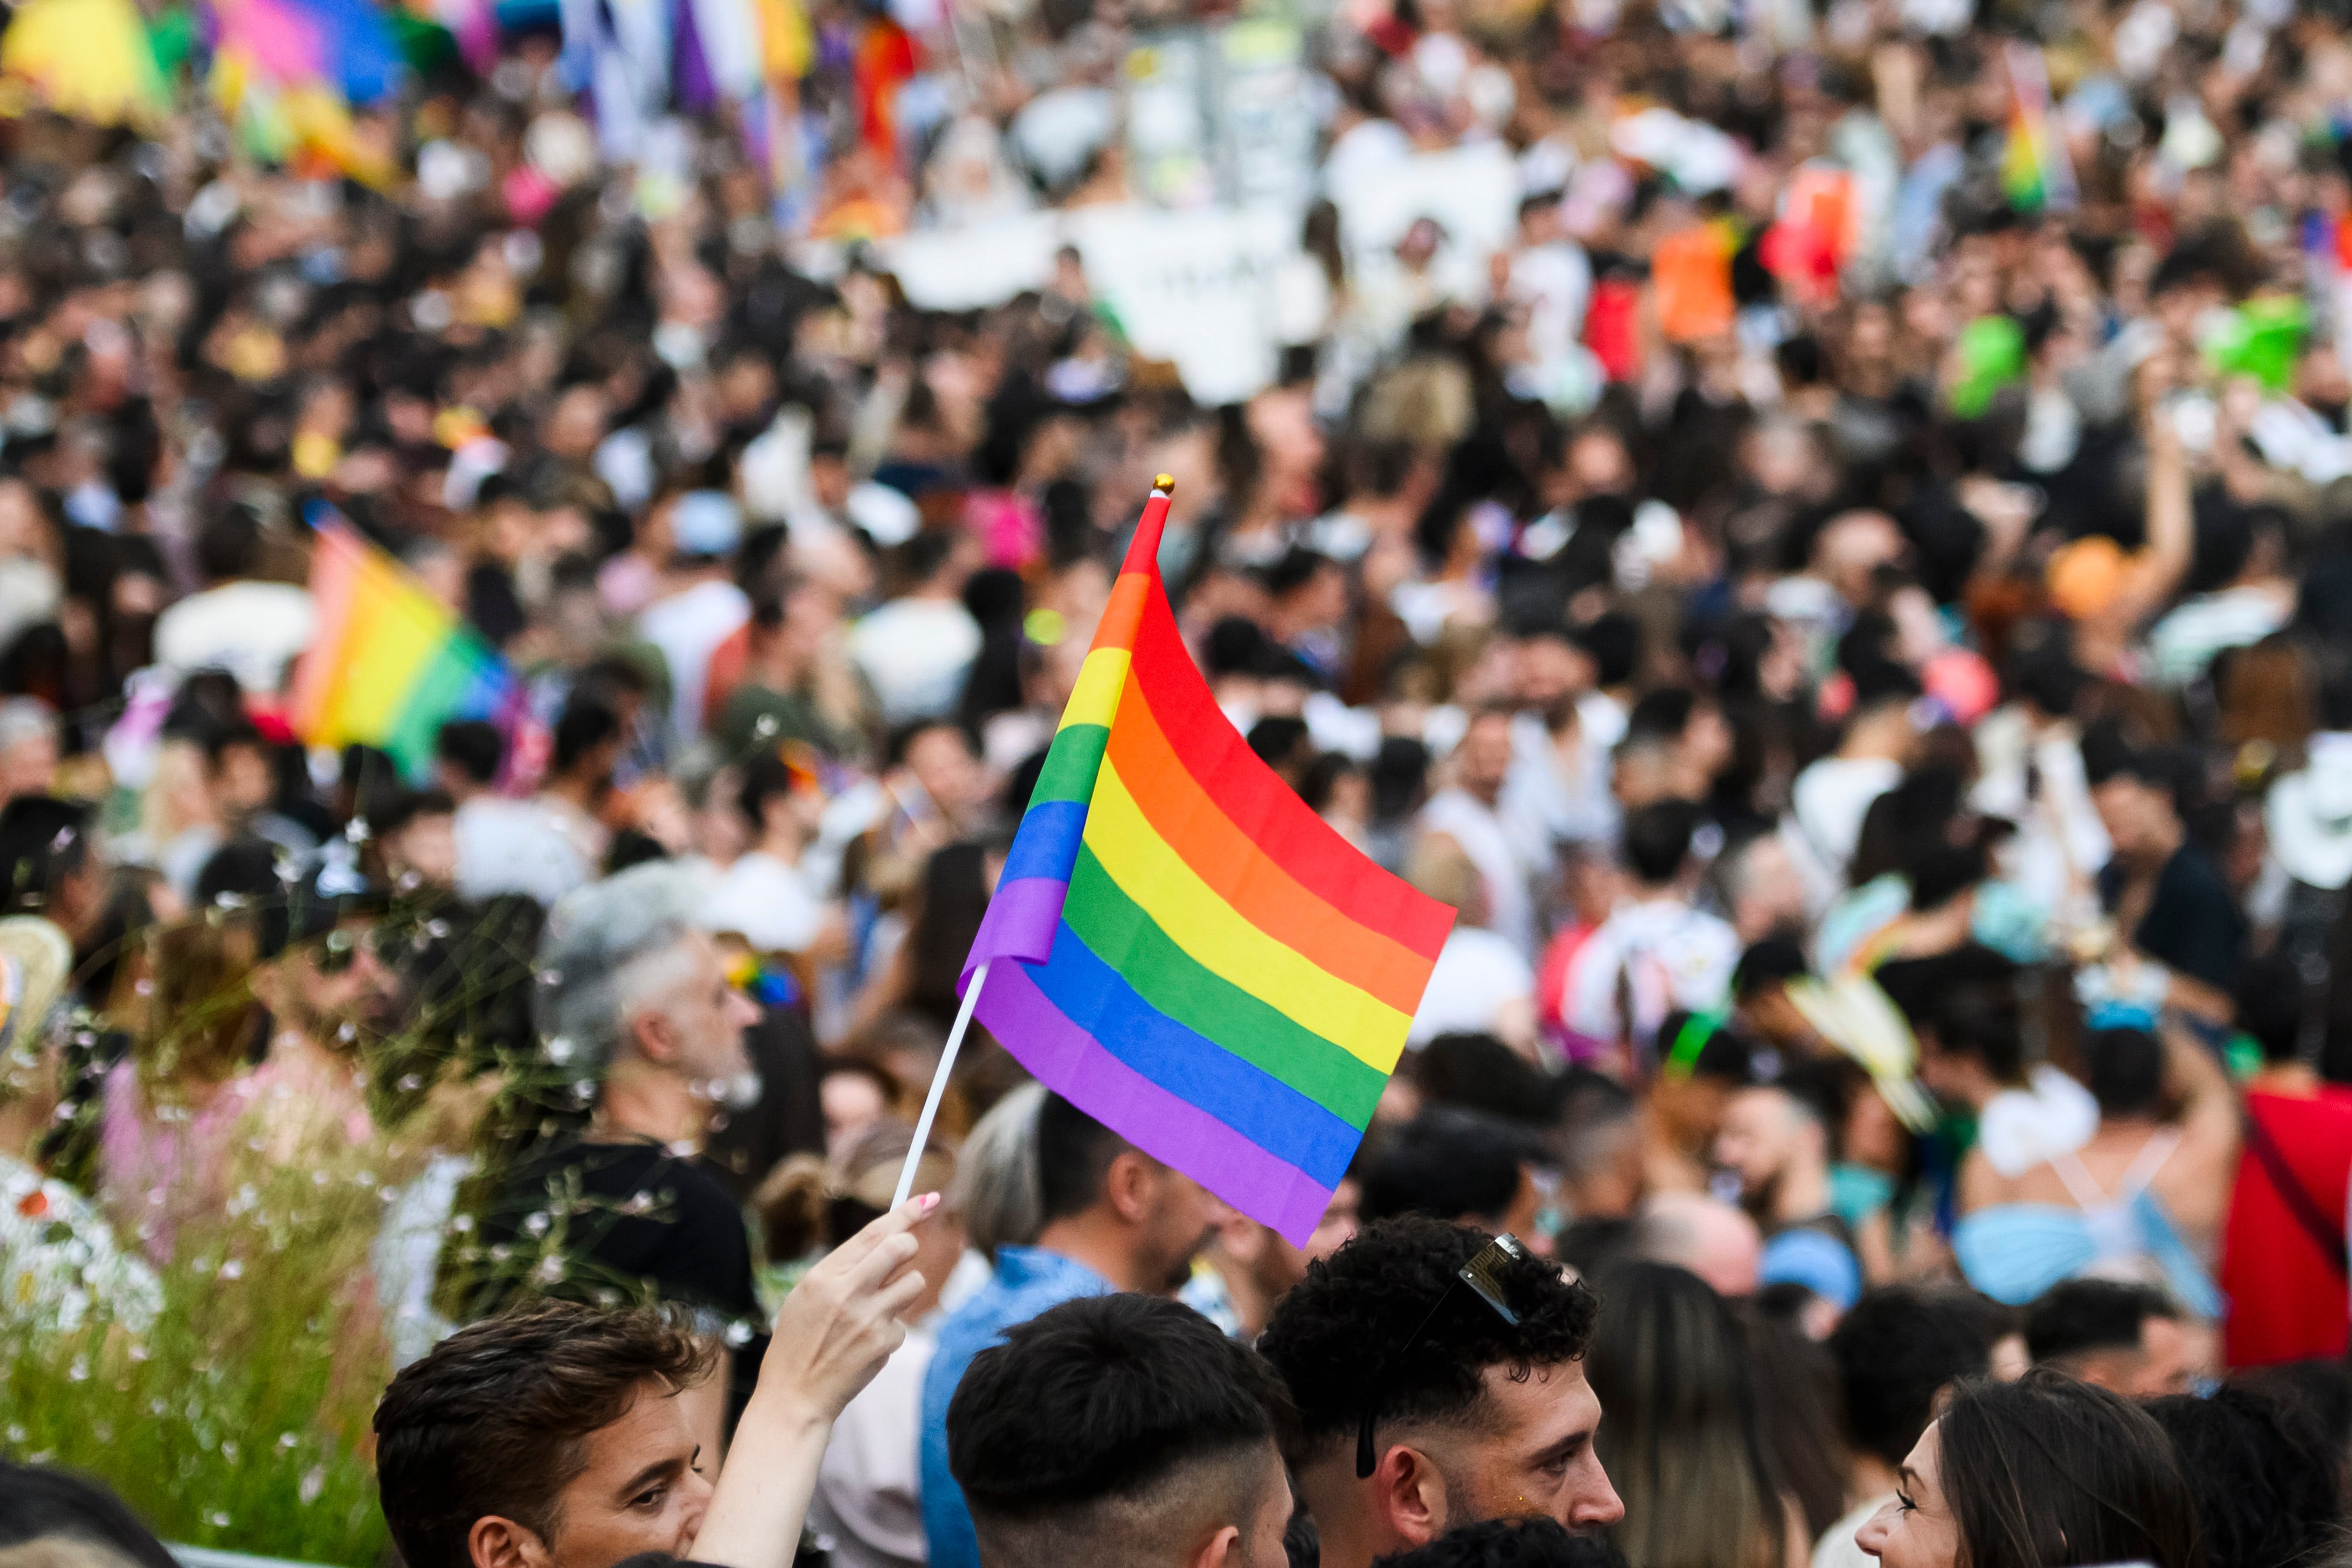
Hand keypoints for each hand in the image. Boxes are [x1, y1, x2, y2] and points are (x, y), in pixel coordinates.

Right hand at [753, 1193, 935, 1423]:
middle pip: (901, 1248)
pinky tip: (864, 1346)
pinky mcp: (883, 1344)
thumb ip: (843, 1270)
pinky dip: (890, 1332)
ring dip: (903, 1293)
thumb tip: (886, 1241)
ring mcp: (867, 1318)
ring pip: (914, 1284)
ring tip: (874, 1312)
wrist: (793, 1397)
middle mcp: (847, 1292)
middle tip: (903, 1255)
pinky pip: (903, 1325)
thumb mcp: (807, 1296)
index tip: (929, 1200)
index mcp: (824, 1275)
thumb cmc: (799, 1343)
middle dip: (910, 1246)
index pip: (874, 1232)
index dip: (906, 1212)